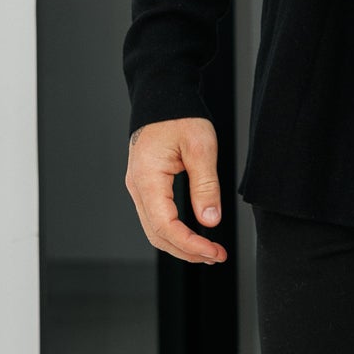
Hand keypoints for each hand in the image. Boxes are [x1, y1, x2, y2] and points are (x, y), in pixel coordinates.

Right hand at [126, 117, 228, 263]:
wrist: (163, 96)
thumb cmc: (179, 115)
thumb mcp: (201, 147)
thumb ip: (205, 186)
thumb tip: (210, 221)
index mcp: (147, 179)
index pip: (165, 226)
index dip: (190, 245)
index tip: (213, 252)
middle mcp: (137, 187)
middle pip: (157, 235)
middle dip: (187, 251)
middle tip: (217, 256)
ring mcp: (138, 187)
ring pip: (155, 230)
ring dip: (181, 245)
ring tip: (209, 251)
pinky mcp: (146, 186)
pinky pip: (156, 218)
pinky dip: (175, 232)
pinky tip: (194, 235)